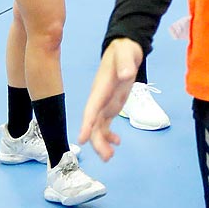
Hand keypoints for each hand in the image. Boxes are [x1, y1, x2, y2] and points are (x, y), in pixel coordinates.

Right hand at [79, 39, 143, 160]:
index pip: (91, 108)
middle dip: (97, 141)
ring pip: (98, 127)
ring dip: (102, 143)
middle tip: (107, 157)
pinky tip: (118, 143)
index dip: (87, 124)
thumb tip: (126, 74)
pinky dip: (110, 135)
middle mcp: (99, 99)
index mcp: (100, 88)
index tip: (82, 139)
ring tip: (110, 157)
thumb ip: (125, 63)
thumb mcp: (126, 54)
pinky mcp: (111, 106)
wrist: (124, 49)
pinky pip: (106, 124)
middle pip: (94, 123)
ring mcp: (104, 104)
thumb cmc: (123, 51)